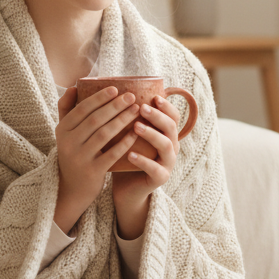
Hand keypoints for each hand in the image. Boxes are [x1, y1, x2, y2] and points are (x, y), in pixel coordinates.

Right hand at [53, 86, 140, 232]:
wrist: (71, 188)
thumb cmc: (72, 153)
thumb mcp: (64, 133)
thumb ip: (66, 109)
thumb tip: (73, 86)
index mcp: (62, 130)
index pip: (82, 109)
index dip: (99, 98)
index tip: (116, 88)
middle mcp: (68, 143)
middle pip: (95, 120)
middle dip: (115, 106)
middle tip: (131, 96)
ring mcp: (80, 158)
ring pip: (104, 135)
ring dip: (122, 120)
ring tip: (136, 110)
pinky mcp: (93, 171)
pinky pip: (112, 154)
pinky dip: (124, 142)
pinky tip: (135, 133)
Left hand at [112, 95, 182, 238]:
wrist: (126, 188)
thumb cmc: (123, 156)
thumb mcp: (124, 134)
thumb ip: (122, 116)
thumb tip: (106, 91)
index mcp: (165, 133)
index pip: (173, 115)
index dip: (166, 105)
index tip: (153, 96)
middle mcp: (171, 145)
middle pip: (171, 126)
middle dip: (158, 116)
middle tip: (141, 108)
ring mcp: (167, 163)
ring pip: (166, 145)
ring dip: (151, 134)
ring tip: (135, 127)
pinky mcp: (160, 178)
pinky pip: (155, 168)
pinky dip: (143, 161)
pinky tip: (130, 154)